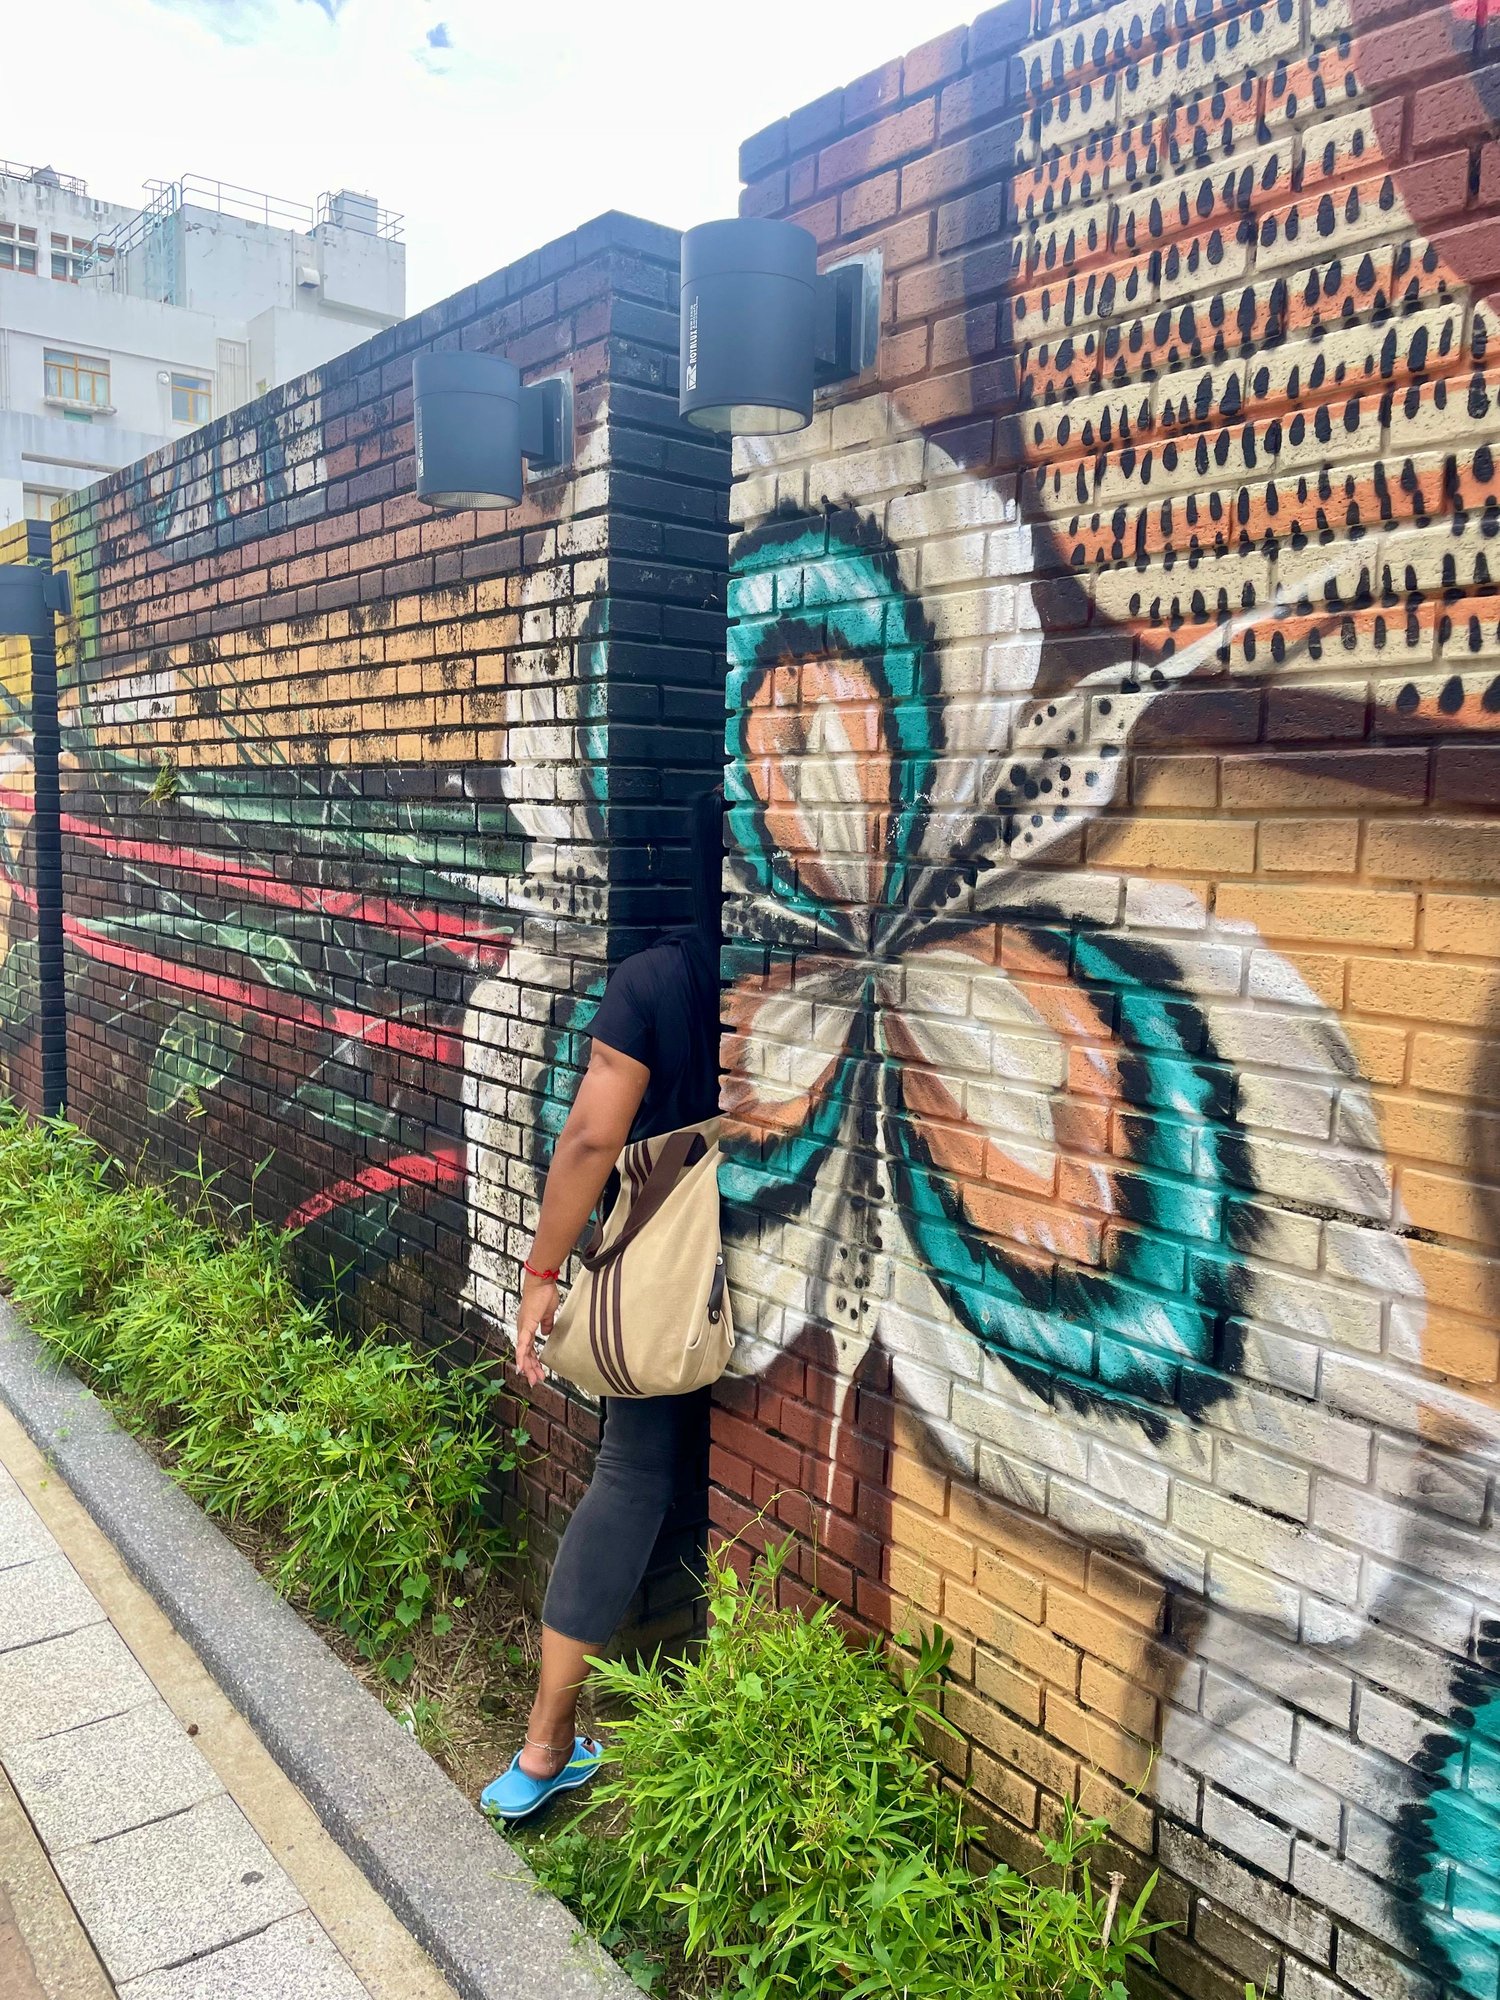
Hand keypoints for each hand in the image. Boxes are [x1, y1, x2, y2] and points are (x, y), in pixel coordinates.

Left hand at [514, 1271, 558, 1388]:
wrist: (541, 1282)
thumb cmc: (545, 1293)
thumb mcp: (548, 1313)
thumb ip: (546, 1324)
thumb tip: (546, 1333)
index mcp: (528, 1327)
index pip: (529, 1348)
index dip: (532, 1361)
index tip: (538, 1371)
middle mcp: (523, 1329)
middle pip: (526, 1354)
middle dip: (531, 1369)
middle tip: (535, 1381)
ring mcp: (523, 1328)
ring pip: (524, 1352)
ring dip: (528, 1366)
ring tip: (533, 1379)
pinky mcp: (526, 1325)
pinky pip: (523, 1344)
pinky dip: (521, 1356)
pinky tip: (521, 1367)